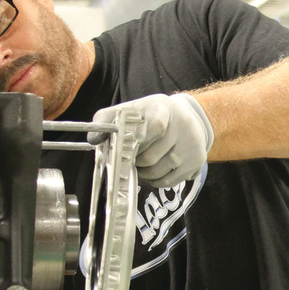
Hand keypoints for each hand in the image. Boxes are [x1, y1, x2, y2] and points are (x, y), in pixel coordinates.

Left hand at [88, 93, 213, 187]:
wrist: (187, 116)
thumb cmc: (151, 114)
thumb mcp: (131, 108)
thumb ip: (107, 118)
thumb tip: (92, 139)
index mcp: (165, 108)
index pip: (156, 125)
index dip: (140, 139)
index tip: (129, 144)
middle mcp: (183, 126)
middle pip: (151, 157)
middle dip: (135, 163)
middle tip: (130, 160)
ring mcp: (192, 145)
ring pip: (159, 172)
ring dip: (144, 173)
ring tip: (140, 166)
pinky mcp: (196, 161)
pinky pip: (170, 181)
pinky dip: (156, 181)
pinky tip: (152, 171)